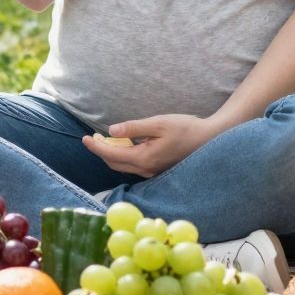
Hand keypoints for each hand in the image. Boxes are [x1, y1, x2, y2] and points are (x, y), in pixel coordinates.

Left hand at [83, 113, 214, 176]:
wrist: (210, 139)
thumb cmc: (186, 128)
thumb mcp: (159, 123)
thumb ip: (134, 128)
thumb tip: (111, 131)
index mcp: (144, 158)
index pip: (111, 155)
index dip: (96, 147)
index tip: (84, 138)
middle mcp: (146, 169)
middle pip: (115, 163)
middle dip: (101, 151)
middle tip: (92, 137)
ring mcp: (152, 171)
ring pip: (124, 166)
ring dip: (112, 154)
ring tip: (105, 139)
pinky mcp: (157, 169)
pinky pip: (134, 165)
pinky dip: (123, 156)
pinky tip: (124, 145)